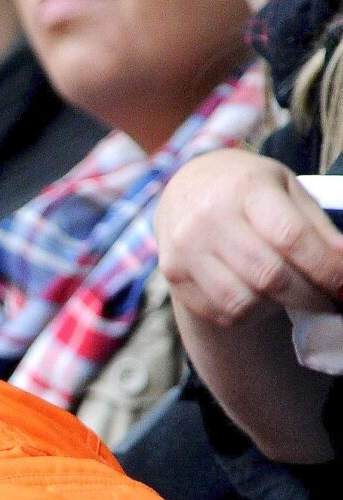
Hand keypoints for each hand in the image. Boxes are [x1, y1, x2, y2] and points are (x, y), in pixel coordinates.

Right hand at [154, 150, 342, 327]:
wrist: (187, 187)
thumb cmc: (247, 189)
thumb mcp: (286, 189)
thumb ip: (316, 226)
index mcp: (245, 189)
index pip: (291, 237)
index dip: (324, 267)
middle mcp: (208, 218)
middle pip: (269, 275)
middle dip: (310, 297)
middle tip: (330, 301)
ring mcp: (185, 249)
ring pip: (243, 301)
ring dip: (279, 308)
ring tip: (295, 298)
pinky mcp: (173, 274)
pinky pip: (220, 311)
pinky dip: (250, 313)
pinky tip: (260, 297)